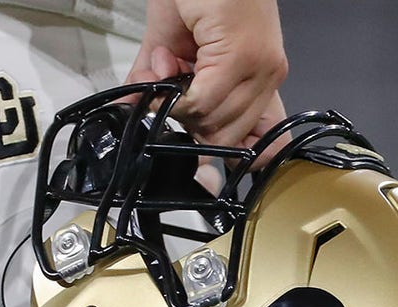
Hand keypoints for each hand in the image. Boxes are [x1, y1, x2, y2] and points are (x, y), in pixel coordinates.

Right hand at [126, 0, 288, 150]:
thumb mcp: (177, 46)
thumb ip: (159, 86)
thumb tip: (129, 117)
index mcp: (260, 81)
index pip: (262, 144)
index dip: (228, 160)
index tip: (201, 169)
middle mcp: (268, 78)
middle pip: (225, 138)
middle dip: (188, 126)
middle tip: (167, 84)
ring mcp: (259, 68)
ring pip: (212, 123)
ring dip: (176, 103)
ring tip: (166, 62)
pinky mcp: (242, 57)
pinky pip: (202, 101)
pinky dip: (175, 92)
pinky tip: (167, 63)